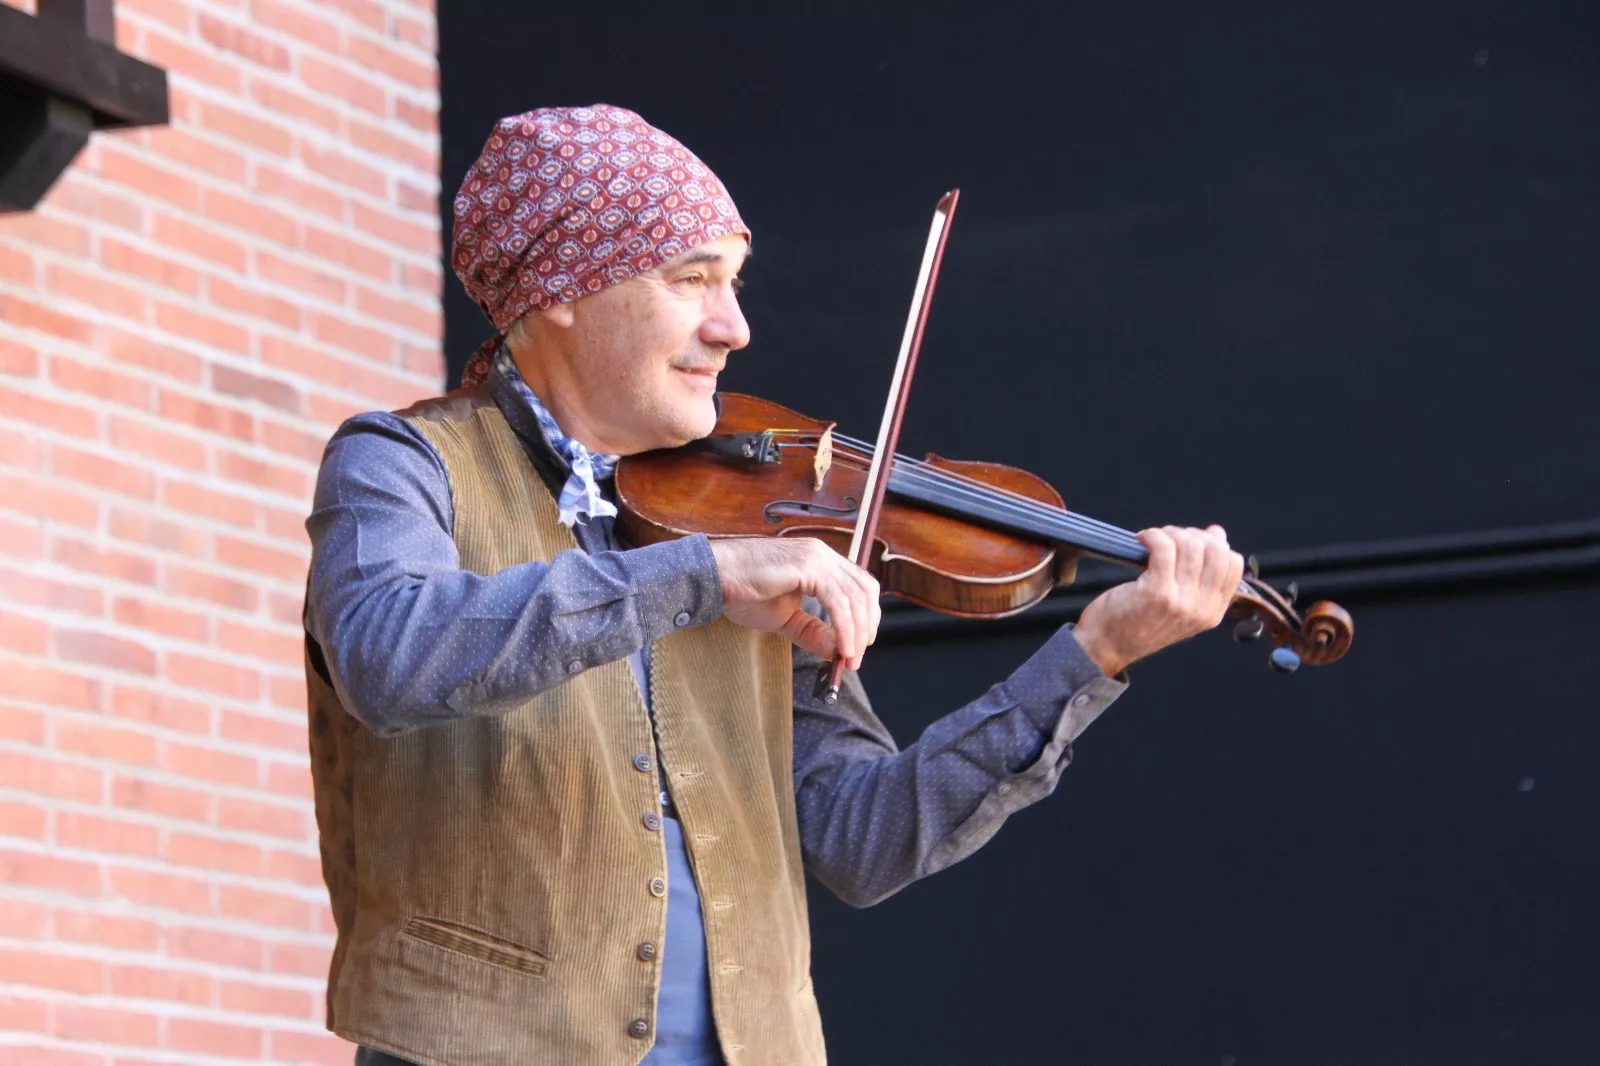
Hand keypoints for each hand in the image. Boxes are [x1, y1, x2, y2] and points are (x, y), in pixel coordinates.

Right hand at [708, 537, 880, 669]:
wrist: (714, 577)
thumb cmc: (743, 592)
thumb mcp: (785, 619)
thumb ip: (813, 632)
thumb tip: (836, 652)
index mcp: (819, 561)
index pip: (858, 585)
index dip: (865, 616)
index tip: (859, 645)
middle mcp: (822, 554)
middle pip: (865, 589)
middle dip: (867, 626)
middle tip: (856, 657)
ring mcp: (816, 557)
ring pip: (855, 596)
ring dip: (857, 631)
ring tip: (850, 658)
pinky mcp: (808, 566)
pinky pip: (838, 601)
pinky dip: (845, 628)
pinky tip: (842, 648)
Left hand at [1072, 525, 1245, 676]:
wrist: (1106, 646)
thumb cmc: (1137, 622)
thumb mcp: (1180, 606)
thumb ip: (1199, 575)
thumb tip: (1216, 533)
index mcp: (1212, 612)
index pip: (1234, 565)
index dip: (1215, 544)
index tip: (1192, 540)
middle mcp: (1202, 609)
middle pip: (1216, 552)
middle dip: (1193, 535)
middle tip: (1169, 538)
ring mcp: (1181, 602)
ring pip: (1191, 547)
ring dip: (1169, 533)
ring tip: (1152, 539)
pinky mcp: (1157, 592)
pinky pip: (1164, 548)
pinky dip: (1153, 536)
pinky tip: (1141, 539)